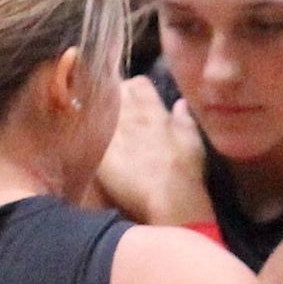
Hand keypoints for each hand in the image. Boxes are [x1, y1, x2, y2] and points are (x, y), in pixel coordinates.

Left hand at [98, 75, 211, 226]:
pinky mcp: (101, 154)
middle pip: (115, 94)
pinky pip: (90, 136)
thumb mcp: (192, 140)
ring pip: (99, 111)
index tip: (134, 97)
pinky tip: (91, 143)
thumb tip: (180, 103)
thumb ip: (184, 118)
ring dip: (100, 115)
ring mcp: (114, 135)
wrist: (169, 198)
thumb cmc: (186, 170)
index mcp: (153, 112)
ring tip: (102, 125)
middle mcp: (131, 117)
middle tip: (116, 111)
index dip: (134, 88)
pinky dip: (90, 136)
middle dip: (114, 97)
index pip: (138, 85)